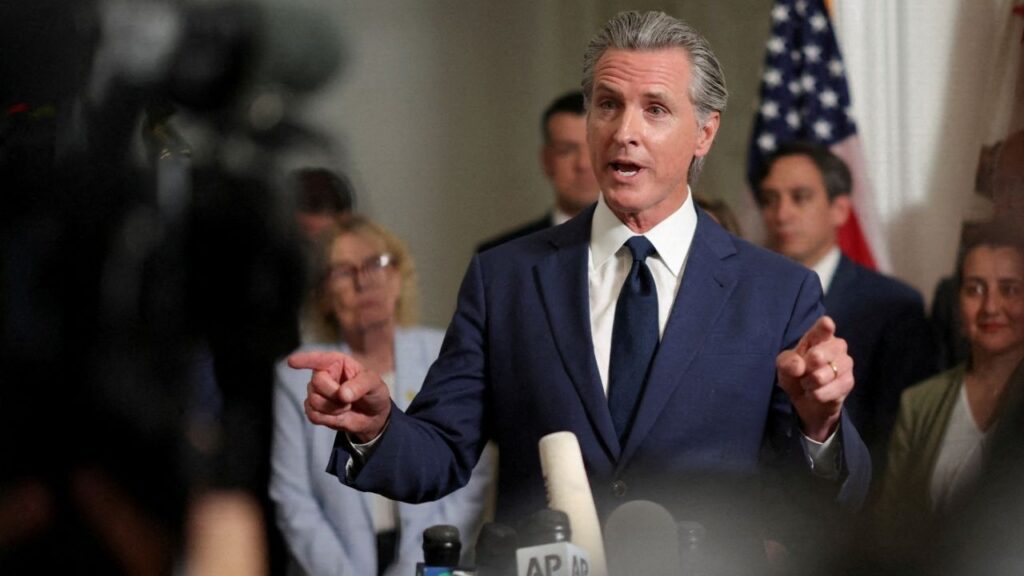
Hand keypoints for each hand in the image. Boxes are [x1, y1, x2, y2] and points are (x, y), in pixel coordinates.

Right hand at [288, 351, 391, 442]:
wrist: (372, 416)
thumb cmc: (373, 392)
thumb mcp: (374, 384)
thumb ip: (360, 385)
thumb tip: (342, 394)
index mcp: (337, 362)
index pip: (318, 359)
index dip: (304, 360)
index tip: (291, 362)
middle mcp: (323, 375)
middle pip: (316, 383)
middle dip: (334, 395)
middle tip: (349, 400)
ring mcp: (316, 392)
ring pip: (314, 401)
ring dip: (334, 409)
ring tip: (347, 407)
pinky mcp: (314, 409)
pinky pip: (313, 415)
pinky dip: (329, 419)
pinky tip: (339, 415)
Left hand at [776, 316, 852, 441]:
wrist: (806, 398)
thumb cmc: (796, 374)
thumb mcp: (784, 367)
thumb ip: (787, 363)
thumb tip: (798, 365)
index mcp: (818, 337)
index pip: (823, 329)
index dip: (825, 327)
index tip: (826, 324)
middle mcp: (836, 346)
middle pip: (823, 353)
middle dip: (808, 366)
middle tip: (802, 372)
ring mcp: (845, 363)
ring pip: (826, 374)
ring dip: (810, 383)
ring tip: (807, 384)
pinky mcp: (848, 382)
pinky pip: (831, 390)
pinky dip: (817, 394)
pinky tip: (814, 393)